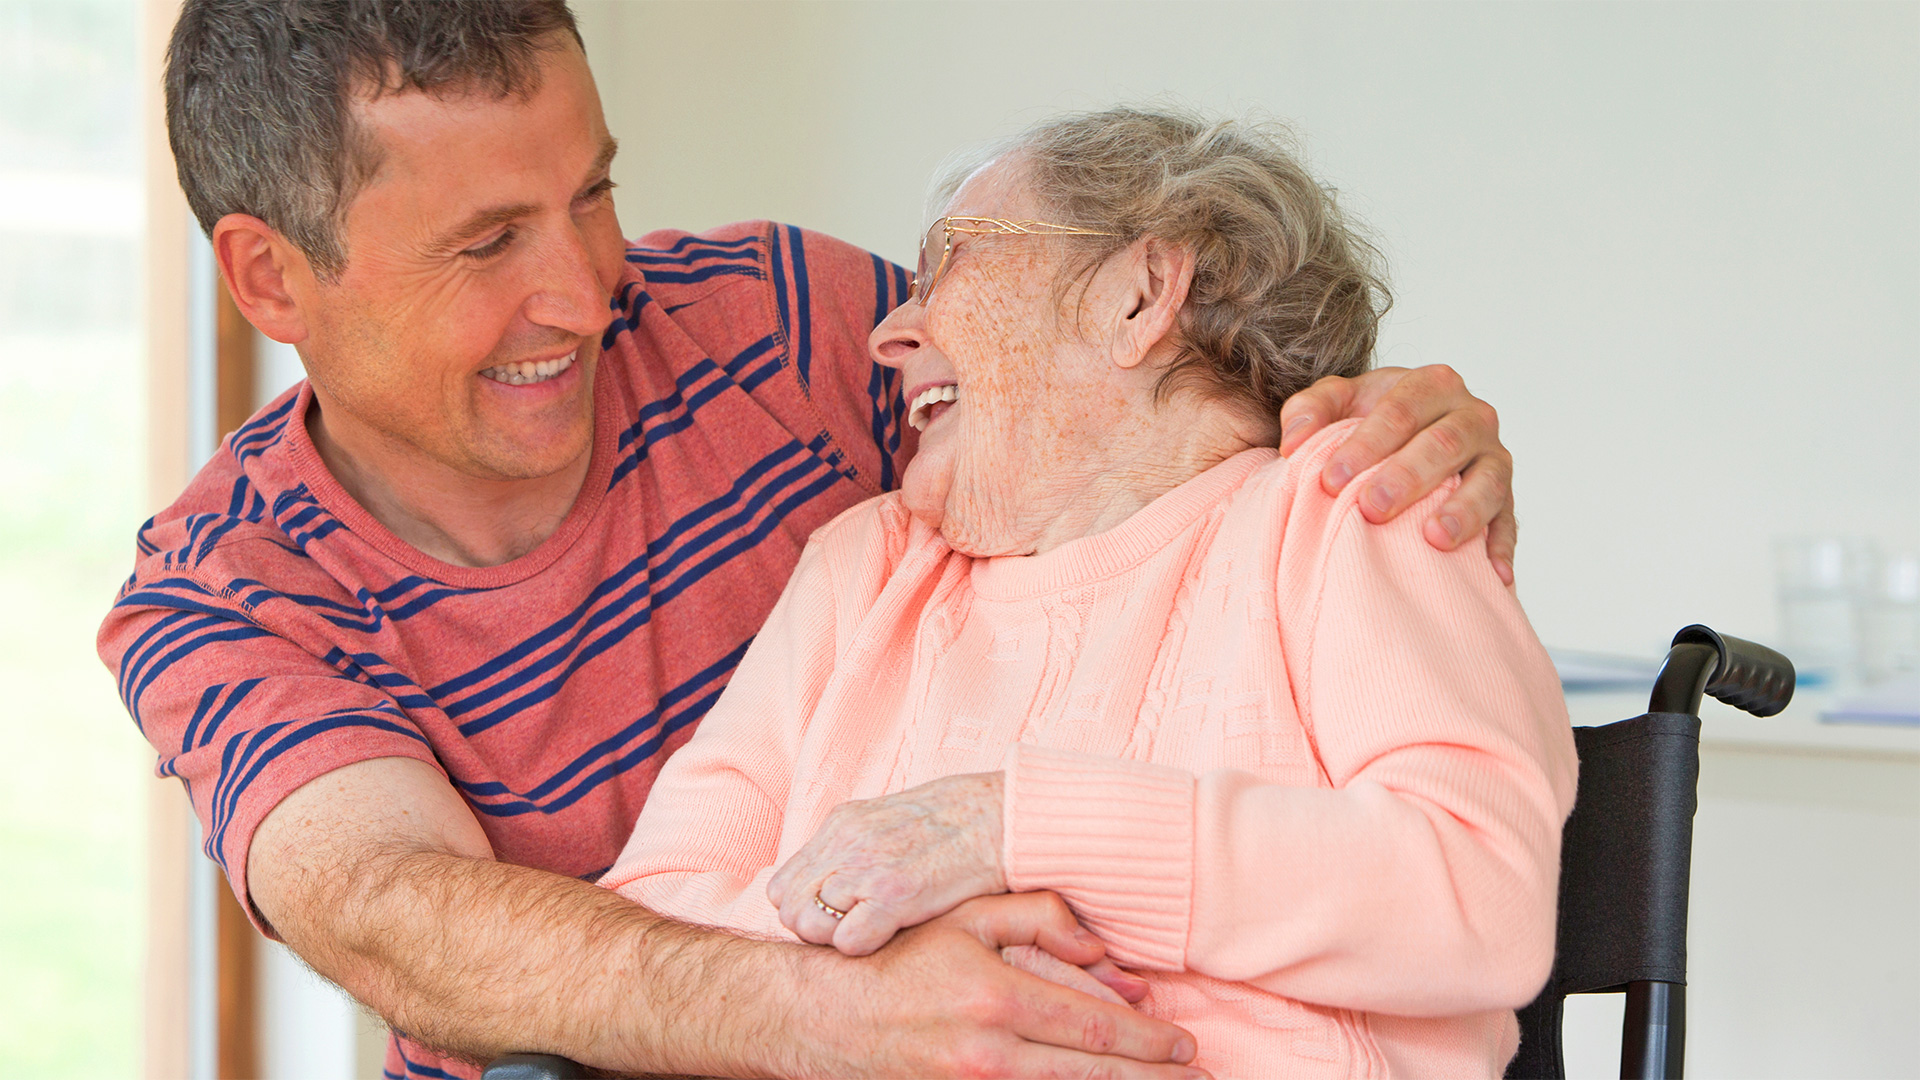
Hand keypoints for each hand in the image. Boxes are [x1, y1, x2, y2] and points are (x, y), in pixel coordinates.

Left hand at [769, 772, 1005, 954]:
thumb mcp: (890, 821)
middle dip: (813, 928)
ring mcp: (867, 868)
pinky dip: (862, 949)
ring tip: (871, 937)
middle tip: (850, 935)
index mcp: (842, 824)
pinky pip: (847, 942)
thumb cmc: (956, 824)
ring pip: (808, 925)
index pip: (784, 884)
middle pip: (788, 906)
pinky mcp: (895, 894)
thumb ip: (855, 848)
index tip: (835, 919)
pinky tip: (890, 939)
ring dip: (834, 940)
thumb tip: (832, 886)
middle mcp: (845, 843)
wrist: (1002, 816)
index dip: (805, 908)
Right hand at [784, 892, 1202, 1078]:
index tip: (1184, 1046)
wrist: (825, 1016)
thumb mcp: (965, 917)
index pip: (1094, 1027)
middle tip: (1197, 1079)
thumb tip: (1102, 952)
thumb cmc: (901, 958)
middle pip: (1091, 1075)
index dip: (1147, 1042)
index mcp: (995, 996)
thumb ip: (1039, 918)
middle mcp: (987, 1053)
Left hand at [1279, 364, 1516, 583]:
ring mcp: (1494, 457)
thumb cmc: (1373, 422)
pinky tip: (1493, 576)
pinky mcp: (1506, 498)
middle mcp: (1471, 416)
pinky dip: (1500, 547)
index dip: (1366, 444)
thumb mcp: (1339, 403)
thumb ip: (1310, 409)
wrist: (1414, 438)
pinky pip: (1508, 522)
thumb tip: (1293, 442)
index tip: (1331, 480)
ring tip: (1433, 538)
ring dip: (1462, 510)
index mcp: (1431, 384)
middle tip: (1371, 507)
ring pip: (1487, 481)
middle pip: (1444, 443)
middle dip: (1407, 476)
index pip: (1401, 410)